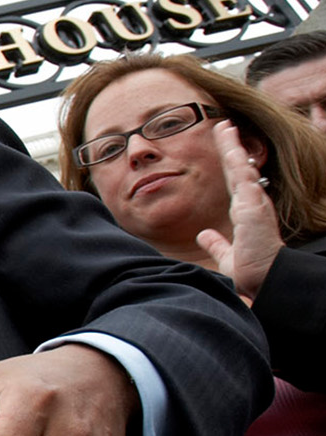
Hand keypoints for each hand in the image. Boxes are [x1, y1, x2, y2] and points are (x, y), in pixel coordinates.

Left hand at [195, 120, 281, 300]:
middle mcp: (252, 203)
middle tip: (224, 126)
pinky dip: (237, 161)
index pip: (235, 181)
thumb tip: (202, 235)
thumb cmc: (252, 270)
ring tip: (225, 127)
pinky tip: (231, 146)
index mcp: (245, 212)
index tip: (225, 146)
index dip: (230, 163)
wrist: (265, 278)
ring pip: (241, 168)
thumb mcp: (228, 255)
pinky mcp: (254, 207)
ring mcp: (254, 203)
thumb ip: (216, 243)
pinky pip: (244, 178)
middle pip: (239, 168)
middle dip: (231, 146)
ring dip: (232, 146)